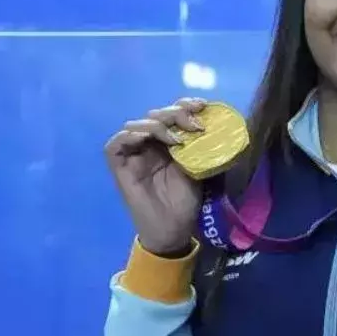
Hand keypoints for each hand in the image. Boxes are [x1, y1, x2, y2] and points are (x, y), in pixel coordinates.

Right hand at [103, 97, 206, 255]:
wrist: (173, 230)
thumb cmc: (185, 202)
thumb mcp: (200, 169)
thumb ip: (203, 148)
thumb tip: (220, 126)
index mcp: (168, 142)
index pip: (172, 114)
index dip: (185, 105)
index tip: (203, 106)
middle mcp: (149, 144)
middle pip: (156, 115)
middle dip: (176, 114)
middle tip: (195, 125)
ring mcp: (133, 153)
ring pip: (137, 125)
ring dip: (157, 124)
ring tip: (177, 138)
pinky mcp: (119, 166)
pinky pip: (116, 144)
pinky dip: (132, 135)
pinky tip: (149, 138)